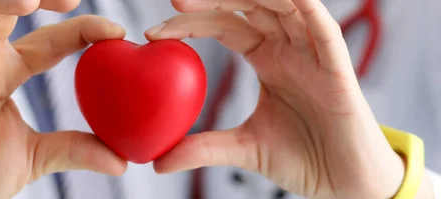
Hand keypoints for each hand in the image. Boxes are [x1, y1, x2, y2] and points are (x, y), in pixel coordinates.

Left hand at [146, 0, 427, 197]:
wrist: (345, 184)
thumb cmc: (302, 159)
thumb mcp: (243, 149)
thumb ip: (203, 148)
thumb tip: (158, 161)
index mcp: (267, 59)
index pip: (224, 26)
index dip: (190, 24)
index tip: (153, 34)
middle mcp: (288, 49)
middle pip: (248, 7)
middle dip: (212, 1)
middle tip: (176, 0)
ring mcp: (312, 54)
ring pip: (283, 7)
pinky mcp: (337, 68)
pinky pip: (323, 30)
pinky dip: (305, 10)